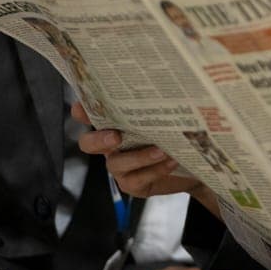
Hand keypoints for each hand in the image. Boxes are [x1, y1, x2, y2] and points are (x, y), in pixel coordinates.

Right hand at [71, 101, 205, 201]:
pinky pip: (137, 179)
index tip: (80, 107)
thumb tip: (170, 86)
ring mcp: (120, 167)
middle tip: (116, 136)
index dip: (82, 112)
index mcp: (114, 126)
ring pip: (116, 163)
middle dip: (98, 139)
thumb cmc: (174, 137)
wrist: (190, 166)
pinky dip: (155, 169)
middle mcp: (111, 146)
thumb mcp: (166, 119)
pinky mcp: (132, 184)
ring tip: (161, 150)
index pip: (91, 116)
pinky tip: (171, 161)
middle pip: (88, 143)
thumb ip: (158, 107)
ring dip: (139, 156)